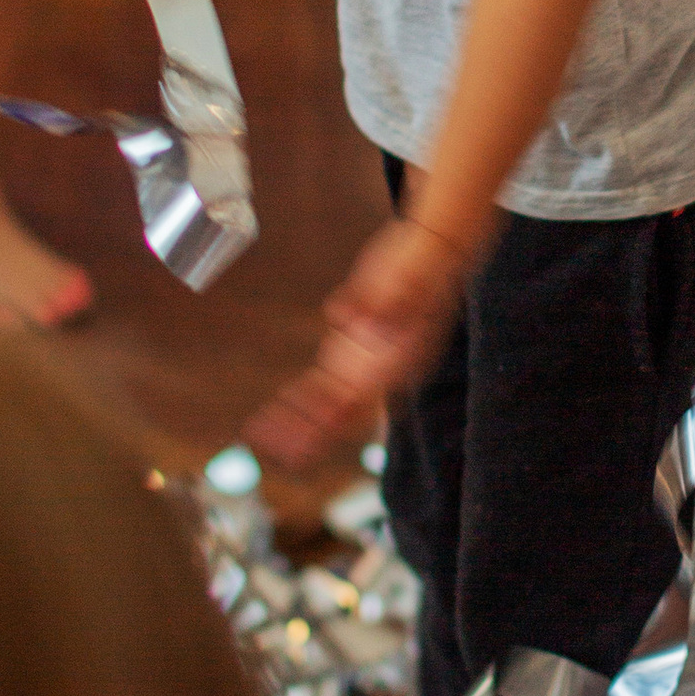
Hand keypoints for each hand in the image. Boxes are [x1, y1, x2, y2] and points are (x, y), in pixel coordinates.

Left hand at [250, 212, 469, 467]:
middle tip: (267, 447)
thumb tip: (357, 320)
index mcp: (397, 359)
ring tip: (261, 437)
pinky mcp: (352, 347)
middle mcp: (381, 369)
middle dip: (304, 432)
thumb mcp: (408, 276)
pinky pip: (321, 383)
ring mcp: (366, 362)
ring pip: (327, 403)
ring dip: (296, 421)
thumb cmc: (422, 262)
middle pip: (339, 412)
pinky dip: (298, 399)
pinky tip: (279, 408)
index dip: (325, 424)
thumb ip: (387, 302)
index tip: (299, 442)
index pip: (357, 403)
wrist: (433, 248)